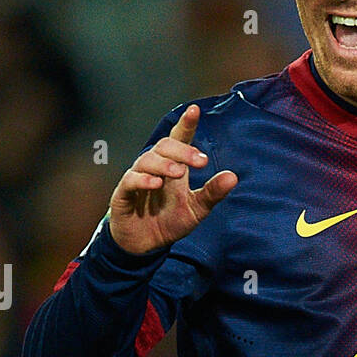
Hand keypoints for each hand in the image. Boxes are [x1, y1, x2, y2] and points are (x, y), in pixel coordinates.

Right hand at [109, 104, 237, 254]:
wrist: (146, 246)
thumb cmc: (169, 221)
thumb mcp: (197, 209)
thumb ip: (212, 193)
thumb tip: (233, 177)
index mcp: (173, 167)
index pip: (178, 140)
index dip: (185, 125)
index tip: (194, 111)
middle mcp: (154, 168)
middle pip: (164, 146)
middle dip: (182, 150)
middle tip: (200, 161)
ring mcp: (137, 179)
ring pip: (146, 160)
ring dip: (164, 164)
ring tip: (178, 172)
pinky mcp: (123, 194)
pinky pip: (130, 181)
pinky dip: (142, 180)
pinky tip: (156, 184)